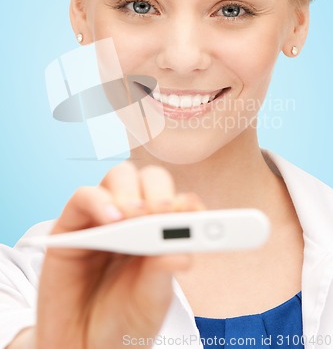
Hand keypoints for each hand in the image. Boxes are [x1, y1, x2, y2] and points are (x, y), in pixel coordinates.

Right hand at [35, 162, 203, 348]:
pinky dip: (99, 201)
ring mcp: (101, 219)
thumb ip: (163, 271)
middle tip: (163, 213)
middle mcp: (131, 219)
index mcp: (158, 233)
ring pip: (118, 176)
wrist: (84, 346)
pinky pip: (83, 196)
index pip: (174, 200)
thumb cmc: (123, 320)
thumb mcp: (151, 299)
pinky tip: (112, 220)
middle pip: (148, 179)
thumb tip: (184, 251)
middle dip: (158, 191)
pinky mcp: (70, 226)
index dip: (184, 202)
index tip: (194, 212)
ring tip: (137, 217)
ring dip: (131, 192)